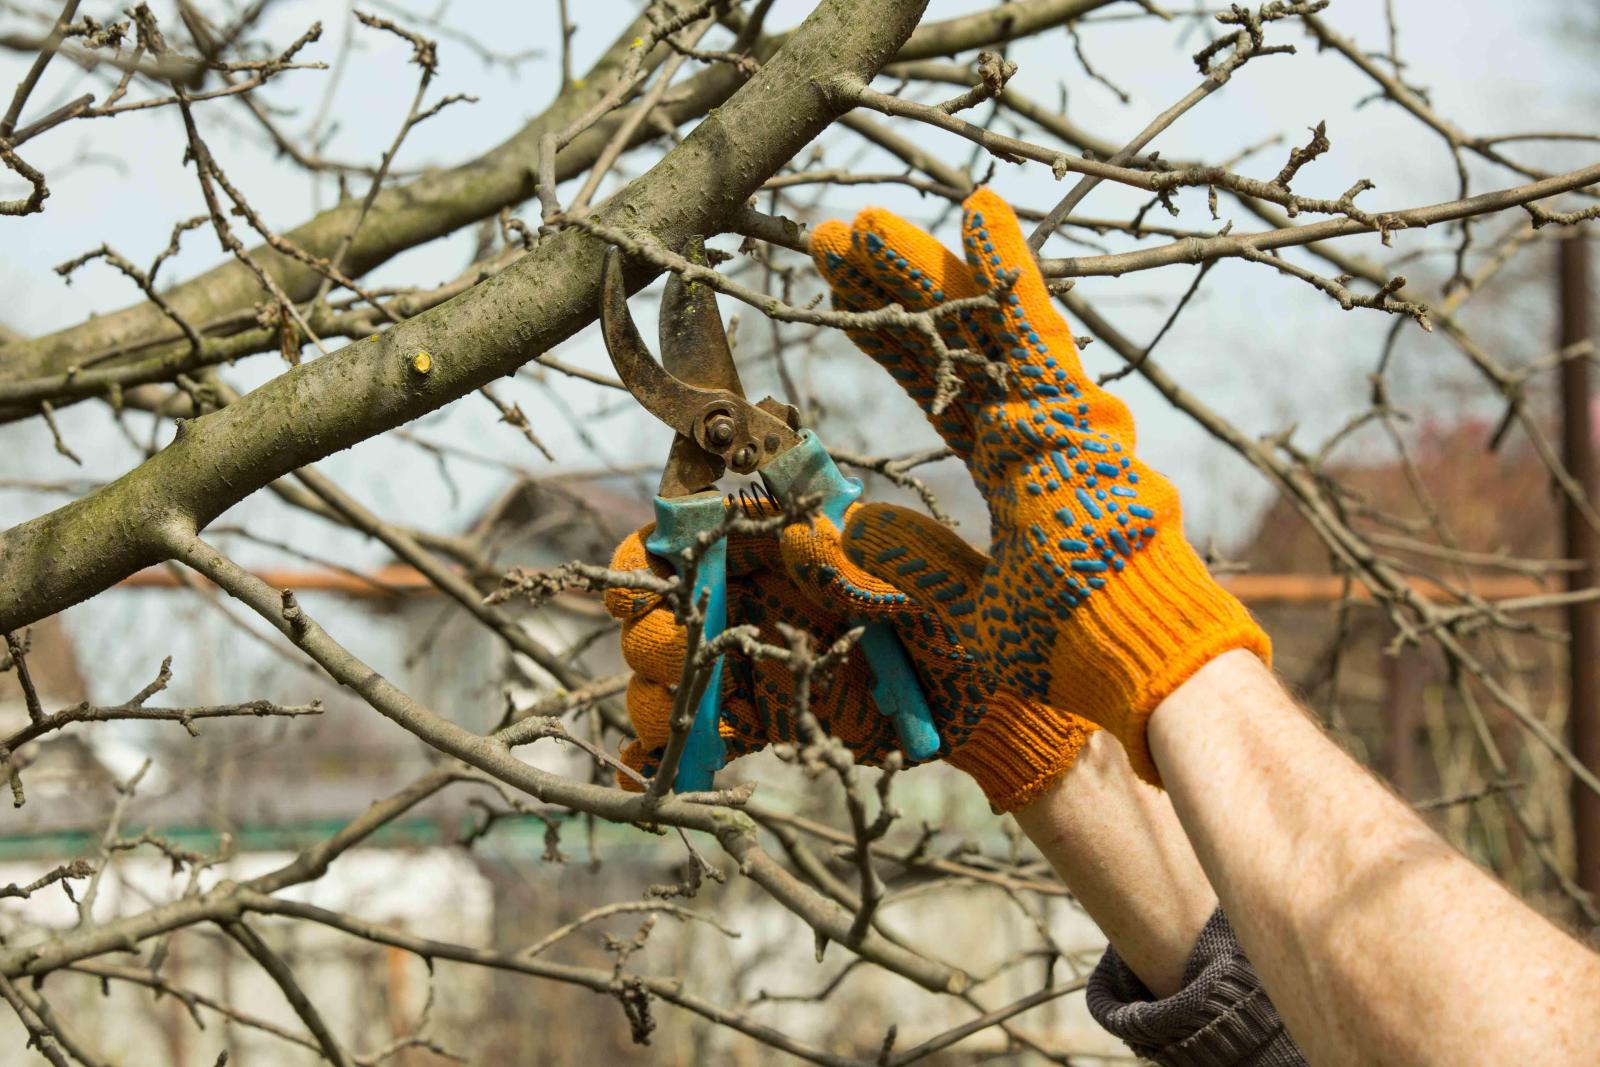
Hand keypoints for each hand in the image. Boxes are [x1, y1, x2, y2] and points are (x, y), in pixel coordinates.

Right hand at [605, 502, 1093, 811]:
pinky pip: (695, 744)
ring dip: (658, 702)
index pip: (685, 539)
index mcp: (775, 551)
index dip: (649, 555)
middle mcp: (748, 604)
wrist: (992, 696)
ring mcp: (749, 667)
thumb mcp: (914, 567)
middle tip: (691, 654)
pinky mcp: (760, 724)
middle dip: (658, 637)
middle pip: (659, 617)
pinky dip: (662, 763)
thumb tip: (799, 542)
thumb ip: (857, 553)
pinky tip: (650, 777)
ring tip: (684, 721)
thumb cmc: (958, 610)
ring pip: (663, 683)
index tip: (655, 575)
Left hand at [809, 189, 1268, 779]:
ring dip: (924, 270)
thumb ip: (912, 567)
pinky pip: (1035, 335)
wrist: (1134, 669)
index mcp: (1014, 469)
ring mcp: (1060, 419)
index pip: (938, 384)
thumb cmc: (1061, 655)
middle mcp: (1036, 430)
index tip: (838, 293)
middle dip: (891, 288)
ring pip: (982, 325)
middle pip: (951, 341)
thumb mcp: (959, 615)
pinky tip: (977, 213)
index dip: (890, 338)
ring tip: (863, 224)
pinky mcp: (1077, 421)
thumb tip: (851, 524)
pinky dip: (1008, 273)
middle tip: (830, 238)